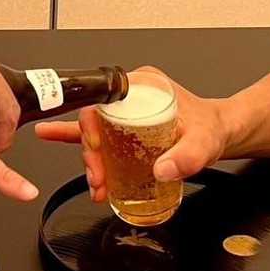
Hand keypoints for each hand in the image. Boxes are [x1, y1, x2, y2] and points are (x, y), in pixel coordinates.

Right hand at [35, 67, 230, 202]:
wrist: (220, 134)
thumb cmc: (212, 128)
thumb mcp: (204, 141)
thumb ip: (188, 155)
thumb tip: (162, 169)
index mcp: (143, 86)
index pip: (105, 100)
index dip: (91, 124)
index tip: (96, 149)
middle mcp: (129, 96)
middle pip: (95, 120)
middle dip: (90, 153)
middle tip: (98, 178)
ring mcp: (124, 112)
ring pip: (93, 133)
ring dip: (89, 159)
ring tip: (96, 184)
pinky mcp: (123, 129)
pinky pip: (93, 133)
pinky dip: (71, 137)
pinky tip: (49, 136)